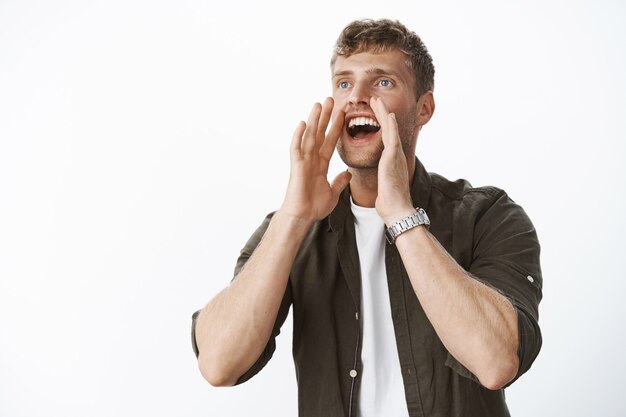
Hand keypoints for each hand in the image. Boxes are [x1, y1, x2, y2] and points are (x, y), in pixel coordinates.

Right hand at [279, 97, 351, 222]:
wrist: (303, 217)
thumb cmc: (314, 206)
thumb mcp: (333, 192)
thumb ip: (340, 181)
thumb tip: (348, 172)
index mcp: (321, 164)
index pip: (330, 141)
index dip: (337, 128)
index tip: (344, 115)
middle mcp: (312, 159)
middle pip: (320, 133)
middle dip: (326, 117)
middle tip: (331, 100)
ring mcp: (303, 161)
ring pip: (309, 136)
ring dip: (314, 120)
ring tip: (318, 104)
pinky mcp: (296, 166)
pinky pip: (297, 148)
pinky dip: (299, 136)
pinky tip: (303, 123)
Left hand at [370, 97, 413, 224]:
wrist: (397, 211)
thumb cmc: (389, 202)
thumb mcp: (384, 185)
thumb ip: (383, 178)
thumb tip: (380, 182)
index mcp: (390, 160)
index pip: (384, 137)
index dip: (380, 124)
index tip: (374, 112)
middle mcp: (395, 155)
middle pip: (388, 129)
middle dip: (381, 113)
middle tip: (375, 99)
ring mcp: (395, 155)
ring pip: (389, 129)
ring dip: (384, 113)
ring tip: (377, 100)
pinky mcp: (393, 158)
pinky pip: (391, 138)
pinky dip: (390, 125)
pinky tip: (388, 114)